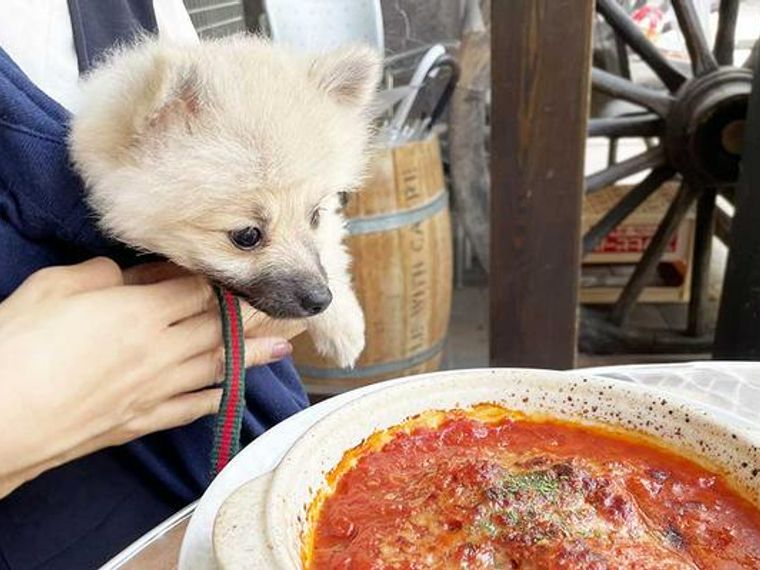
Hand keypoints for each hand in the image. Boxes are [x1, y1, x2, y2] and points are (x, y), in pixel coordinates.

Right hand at [0, 258, 302, 496]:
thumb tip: (127, 278)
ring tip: (284, 348)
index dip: (215, 279)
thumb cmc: (16, 347)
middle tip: (290, 309)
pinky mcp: (138, 421)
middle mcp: (160, 351)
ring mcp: (153, 389)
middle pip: (217, 327)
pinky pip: (189, 407)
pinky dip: (213, 397)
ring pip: (215, 366)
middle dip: (254, 315)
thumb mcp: (54, 288)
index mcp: (141, 313)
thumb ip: (101, 277)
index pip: (196, 290)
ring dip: (252, 356)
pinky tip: (229, 392)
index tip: (231, 272)